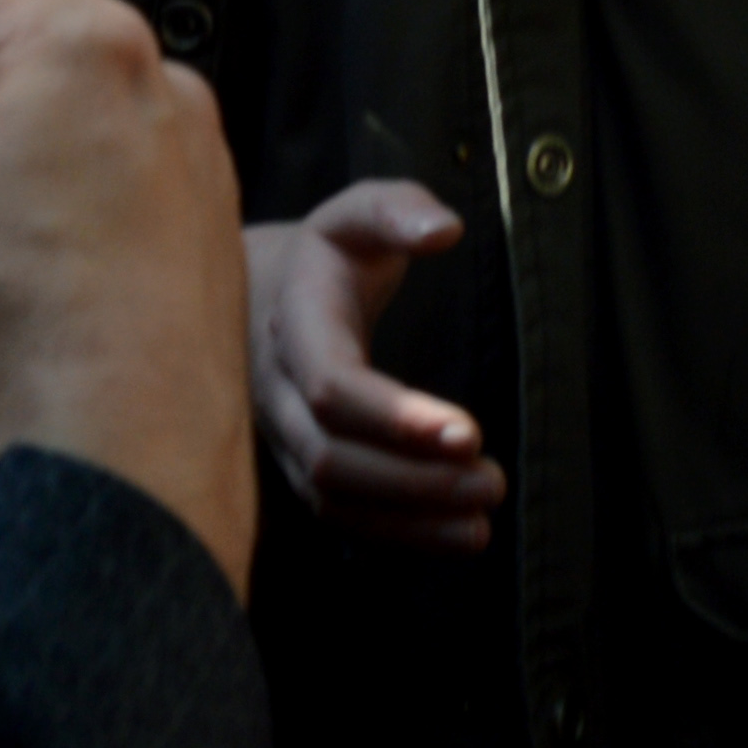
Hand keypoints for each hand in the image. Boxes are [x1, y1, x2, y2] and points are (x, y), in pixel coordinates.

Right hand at [243, 179, 504, 550]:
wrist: (255, 291)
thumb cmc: (329, 253)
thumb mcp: (359, 212)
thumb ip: (400, 210)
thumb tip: (445, 231)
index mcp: (295, 321)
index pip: (332, 385)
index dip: (394, 416)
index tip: (468, 433)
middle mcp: (276, 388)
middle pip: (332, 456)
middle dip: (414, 479)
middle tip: (492, 482)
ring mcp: (279, 435)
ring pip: (332, 497)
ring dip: (410, 518)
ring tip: (483, 522)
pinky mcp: (295, 465)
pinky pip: (337, 515)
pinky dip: (396, 534)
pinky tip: (457, 537)